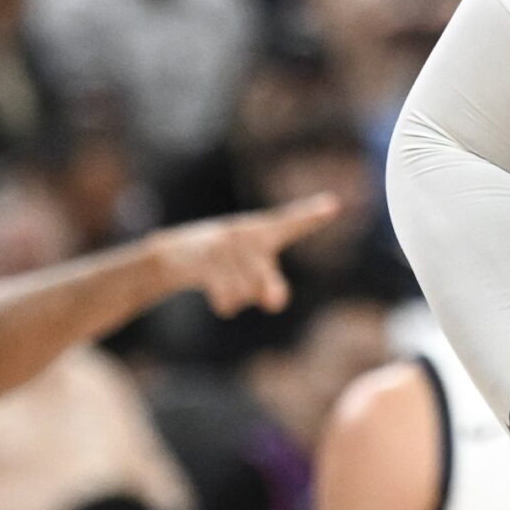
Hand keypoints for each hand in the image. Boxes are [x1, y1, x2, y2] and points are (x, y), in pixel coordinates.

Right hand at [146, 193, 340, 316]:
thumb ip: (274, 289)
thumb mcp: (256, 271)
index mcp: (264, 231)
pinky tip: (213, 287)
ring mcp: (223, 247)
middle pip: (271, 286)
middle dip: (263, 291)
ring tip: (225, 277)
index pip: (291, 223)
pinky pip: (228, 302)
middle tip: (244, 275)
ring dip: (237, 297)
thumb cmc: (230, 263)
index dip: (312, 216)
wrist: (176, 255)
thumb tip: (274, 303)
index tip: (333, 205)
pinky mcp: (205, 263)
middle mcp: (246, 234)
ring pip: (246, 295)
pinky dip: (224, 305)